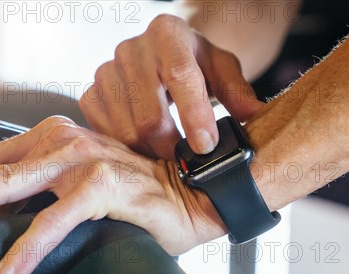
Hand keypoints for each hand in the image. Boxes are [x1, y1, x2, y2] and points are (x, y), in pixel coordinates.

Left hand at [0, 116, 224, 273]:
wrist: (186, 193)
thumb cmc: (131, 195)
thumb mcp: (77, 186)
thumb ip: (42, 192)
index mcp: (54, 138)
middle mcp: (63, 140)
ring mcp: (82, 159)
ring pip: (15, 185)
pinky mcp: (103, 185)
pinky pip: (56, 219)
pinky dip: (30, 245)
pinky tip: (9, 268)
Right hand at [79, 14, 263, 158]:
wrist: (158, 53)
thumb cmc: (193, 62)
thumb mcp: (221, 69)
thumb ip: (238, 93)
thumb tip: (257, 118)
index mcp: (168, 34)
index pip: (180, 76)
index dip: (194, 116)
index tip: (206, 147)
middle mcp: (132, 49)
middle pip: (148, 116)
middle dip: (170, 148)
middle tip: (186, 164)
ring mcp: (106, 71)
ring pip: (126, 131)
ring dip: (149, 154)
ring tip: (166, 157)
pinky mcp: (91, 93)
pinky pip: (104, 133)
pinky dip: (125, 148)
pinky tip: (143, 147)